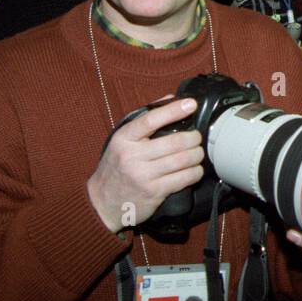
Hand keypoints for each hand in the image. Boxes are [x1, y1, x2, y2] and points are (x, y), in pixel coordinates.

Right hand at [87, 98, 204, 232]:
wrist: (103, 202)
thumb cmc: (117, 166)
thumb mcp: (123, 141)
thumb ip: (145, 119)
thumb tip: (170, 98)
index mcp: (123, 139)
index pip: (150, 120)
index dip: (173, 110)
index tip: (190, 104)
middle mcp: (132, 156)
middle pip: (174, 142)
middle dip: (194, 138)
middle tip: (197, 137)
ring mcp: (143, 176)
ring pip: (183, 160)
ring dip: (197, 155)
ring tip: (197, 153)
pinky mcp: (154, 192)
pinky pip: (184, 178)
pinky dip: (195, 172)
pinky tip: (195, 169)